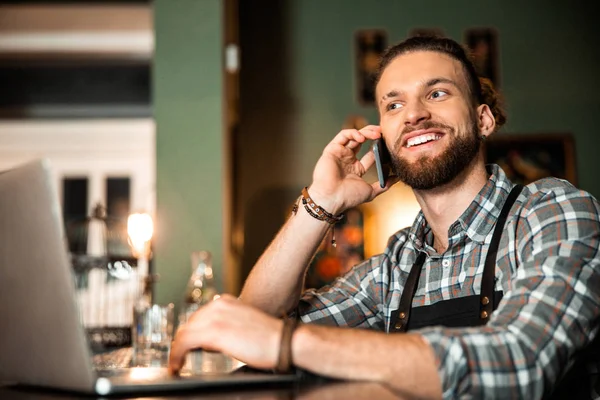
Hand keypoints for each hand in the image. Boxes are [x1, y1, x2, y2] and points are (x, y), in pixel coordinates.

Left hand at [168, 294, 283, 374]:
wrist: (284, 342)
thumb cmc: (269, 338)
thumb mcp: (244, 325)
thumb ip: (227, 326)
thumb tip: (211, 342)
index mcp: (226, 302)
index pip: (199, 317)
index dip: (191, 333)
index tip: (186, 347)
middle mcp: (219, 306)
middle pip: (190, 324)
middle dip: (184, 342)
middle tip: (180, 358)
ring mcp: (216, 317)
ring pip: (184, 333)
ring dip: (177, 349)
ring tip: (177, 363)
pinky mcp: (214, 332)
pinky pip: (185, 342)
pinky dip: (176, 354)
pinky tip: (177, 365)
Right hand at [310, 125, 397, 213]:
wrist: (332, 199)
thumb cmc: (348, 197)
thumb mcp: (371, 191)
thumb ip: (384, 185)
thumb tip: (397, 179)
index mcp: (356, 169)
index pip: (370, 153)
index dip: (379, 147)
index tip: (388, 144)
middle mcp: (347, 160)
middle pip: (362, 141)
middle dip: (373, 135)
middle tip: (383, 133)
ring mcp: (340, 154)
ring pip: (353, 136)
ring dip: (366, 132)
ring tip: (376, 133)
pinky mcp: (332, 149)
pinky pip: (343, 135)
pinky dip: (353, 133)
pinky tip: (362, 137)